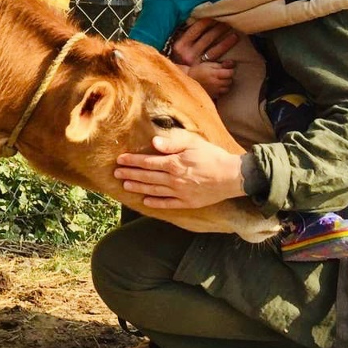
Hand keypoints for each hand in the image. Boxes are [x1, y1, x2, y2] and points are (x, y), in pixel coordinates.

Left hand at [114, 127, 245, 209]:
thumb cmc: (212, 156)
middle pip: (147, 177)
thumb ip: (172, 143)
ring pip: (154, 191)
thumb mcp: (193, 143)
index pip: (147, 162)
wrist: (232, 176)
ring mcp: (180, 193)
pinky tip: (145, 202)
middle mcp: (174, 180)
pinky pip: (168, 204)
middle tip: (116, 174)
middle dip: (130, 174)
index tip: (120, 160)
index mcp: (174, 163)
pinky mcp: (188, 203)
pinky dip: (155, 203)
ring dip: (138, 188)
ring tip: (125, 186)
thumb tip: (154, 143)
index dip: (132, 161)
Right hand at [170, 18, 238, 67]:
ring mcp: (196, 63)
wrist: (175, 76)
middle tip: (229, 21)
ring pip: (214, 51)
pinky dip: (225, 58)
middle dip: (219, 29)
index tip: (215, 14)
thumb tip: (200, 17)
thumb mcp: (178, 44)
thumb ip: (186, 33)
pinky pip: (217, 63)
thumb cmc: (177, 55)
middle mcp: (188, 54)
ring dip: (226, 42)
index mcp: (180, 44)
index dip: (206, 21)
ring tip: (235, 35)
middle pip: (207, 38)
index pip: (195, 29)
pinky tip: (233, 52)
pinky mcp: (203, 71)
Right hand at [178, 59, 235, 97]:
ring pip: (227, 88)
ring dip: (225, 85)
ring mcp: (214, 91)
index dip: (230, 71)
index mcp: (215, 74)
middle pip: (229, 81)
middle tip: (222, 75)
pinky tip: (216, 87)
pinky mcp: (212, 96)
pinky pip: (221, 94)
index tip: (227, 69)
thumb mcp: (208, 64)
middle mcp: (216, 83)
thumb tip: (232, 63)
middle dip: (228, 78)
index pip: (230, 73)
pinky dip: (220, 90)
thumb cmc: (198, 70)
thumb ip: (220, 65)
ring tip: (219, 81)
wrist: (188, 80)